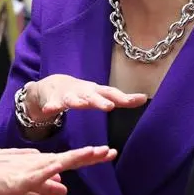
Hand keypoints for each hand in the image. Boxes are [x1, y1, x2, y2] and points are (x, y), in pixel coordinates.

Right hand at [0, 145, 116, 194]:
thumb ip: (40, 192)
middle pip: (68, 159)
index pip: (65, 163)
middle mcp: (35, 163)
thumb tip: (60, 192)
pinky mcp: (20, 176)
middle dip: (90, 156)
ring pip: (60, 161)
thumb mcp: (18, 191)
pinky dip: (57, 167)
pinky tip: (68, 165)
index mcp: (36, 168)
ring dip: (80, 157)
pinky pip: (43, 171)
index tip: (104, 154)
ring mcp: (29, 168)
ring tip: (100, 152)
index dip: (85, 158)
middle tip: (111, 152)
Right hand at [25, 74, 147, 121]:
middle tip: (109, 106)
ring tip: (80, 105)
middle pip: (93, 96)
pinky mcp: (53, 100)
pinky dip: (51, 106)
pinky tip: (49, 110)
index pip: (112, 93)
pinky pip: (51, 105)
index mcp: (96, 92)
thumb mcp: (101, 95)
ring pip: (72, 99)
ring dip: (76, 102)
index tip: (140, 99)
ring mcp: (67, 95)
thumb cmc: (83, 93)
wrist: (53, 85)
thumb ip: (120, 98)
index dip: (125, 97)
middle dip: (100, 101)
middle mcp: (83, 91)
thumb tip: (145, 98)